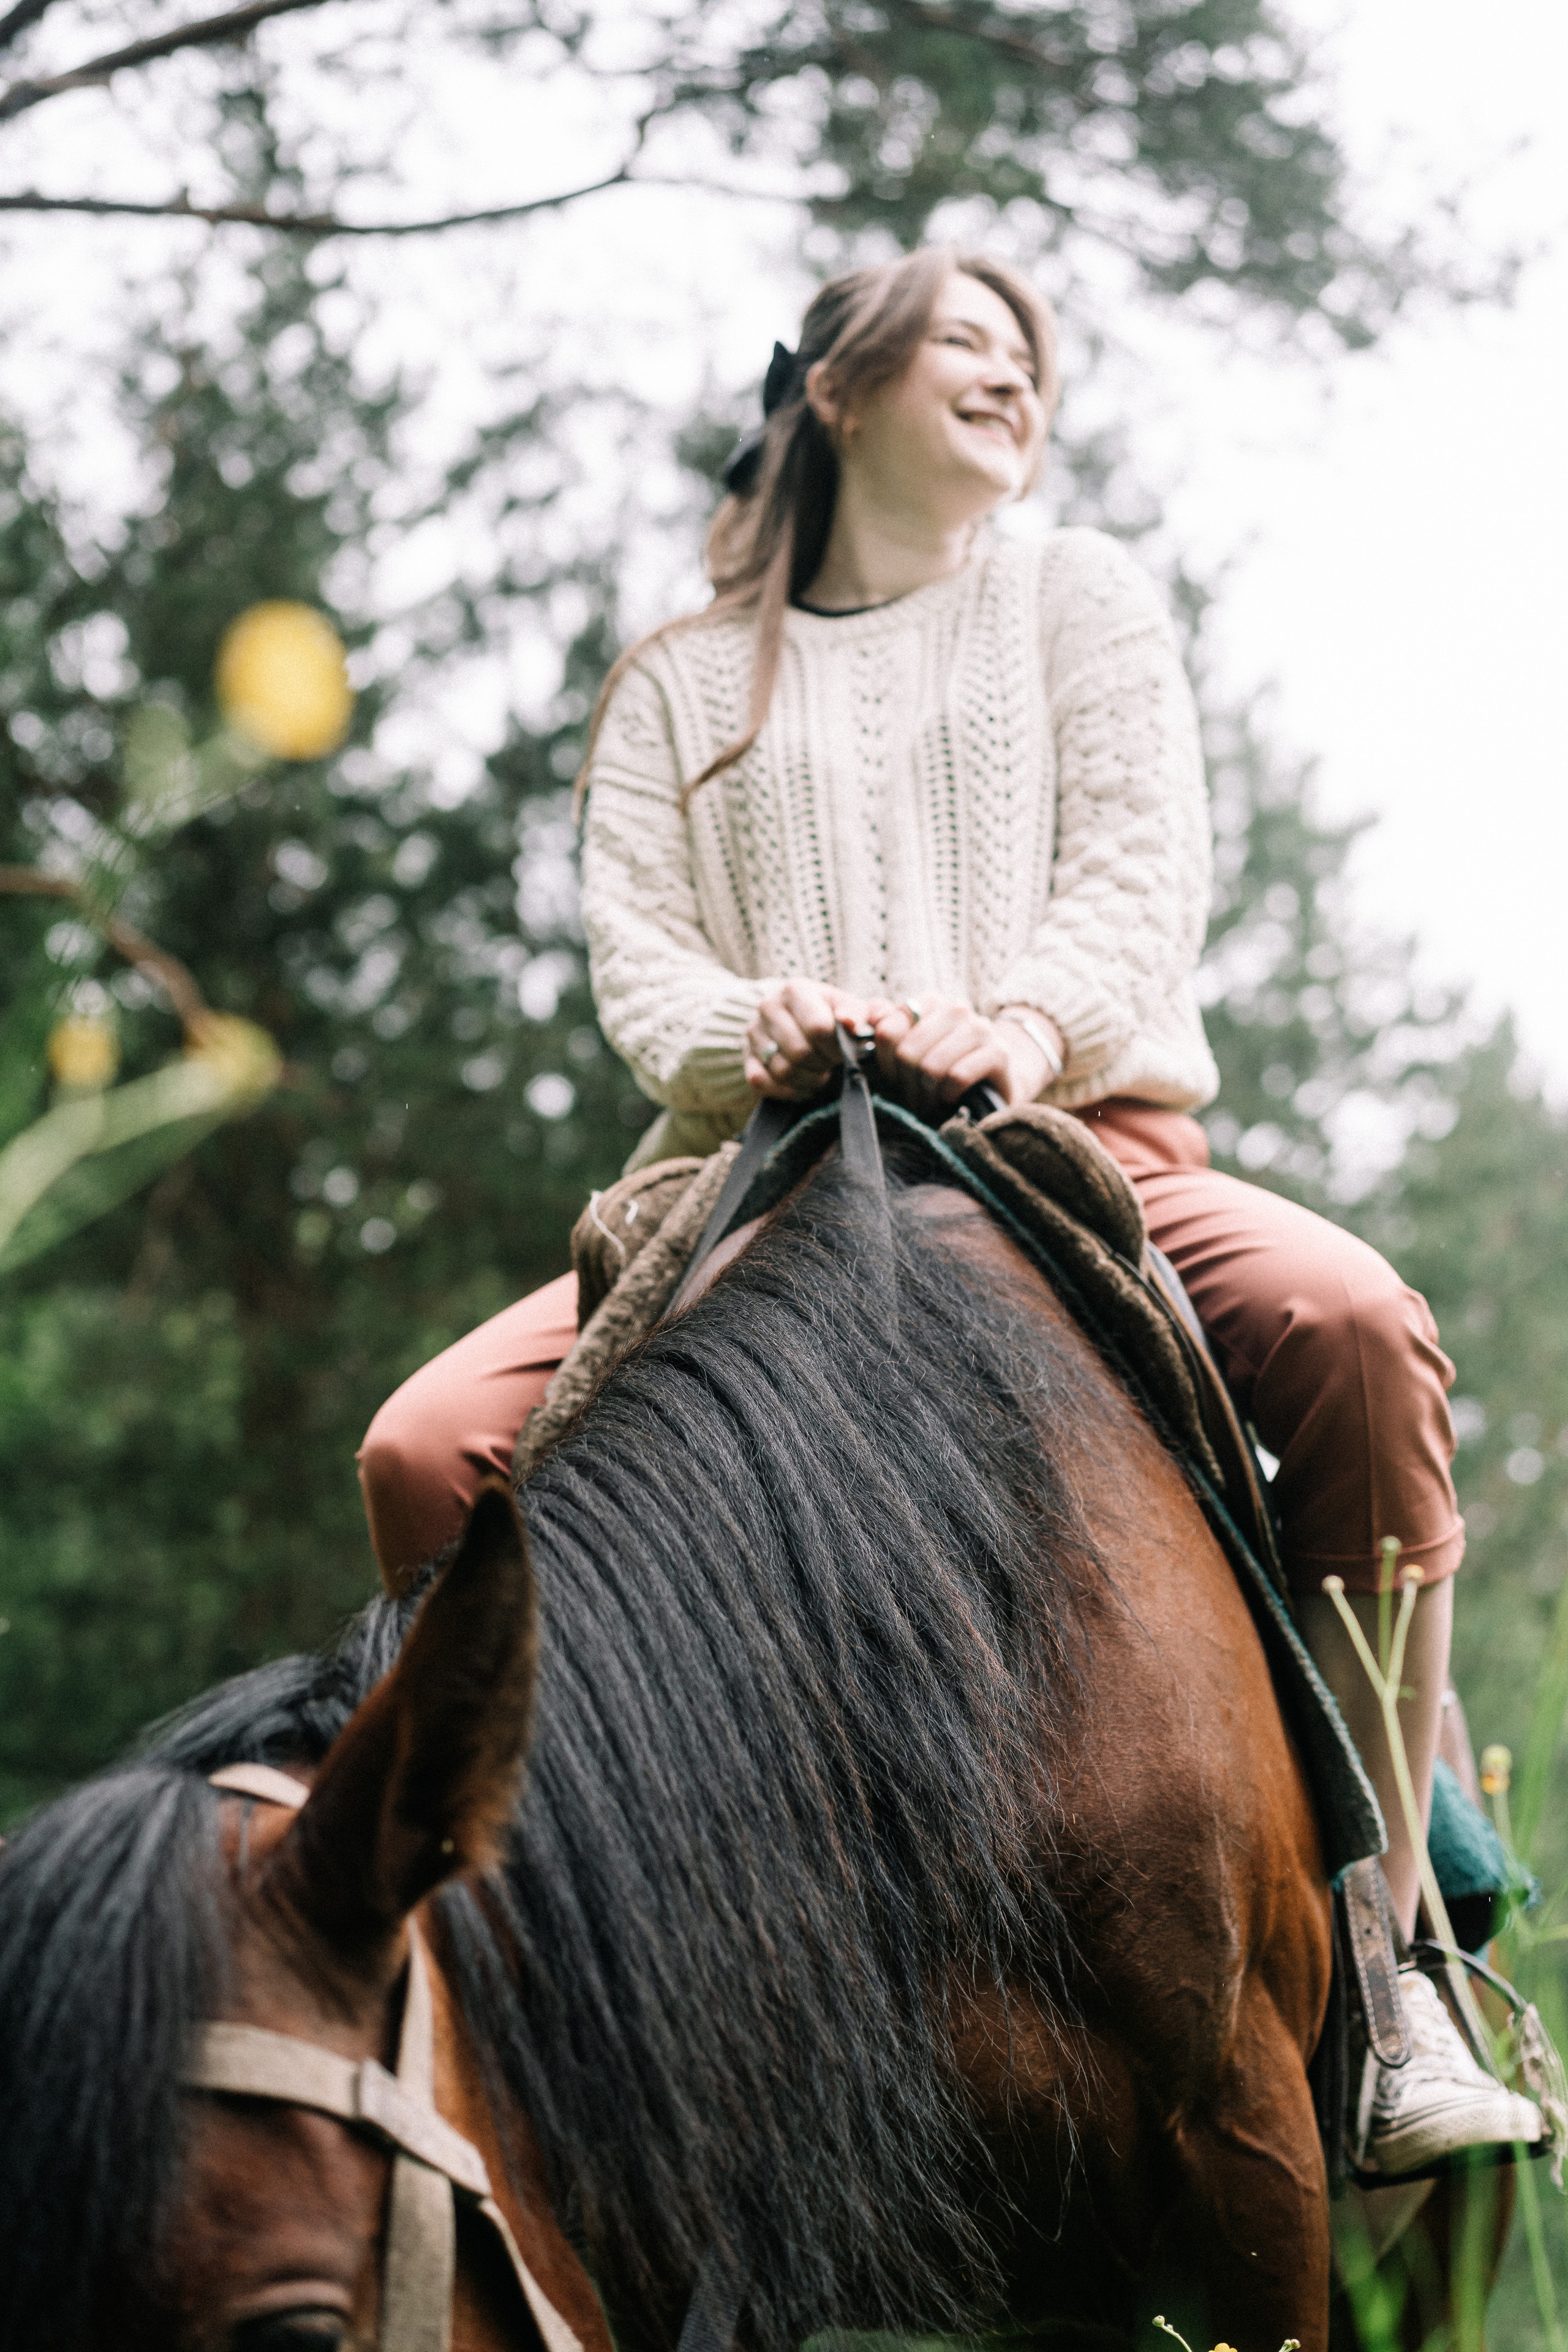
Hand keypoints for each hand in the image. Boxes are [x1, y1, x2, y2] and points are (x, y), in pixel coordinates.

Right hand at [744, 978, 867, 1100]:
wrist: (795, 1019)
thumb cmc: (827, 1014)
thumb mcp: (845, 1007)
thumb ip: (854, 1013)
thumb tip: (849, 1023)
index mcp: (795, 990)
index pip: (818, 1028)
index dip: (836, 1047)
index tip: (843, 1049)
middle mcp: (769, 1007)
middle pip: (800, 1052)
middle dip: (822, 1063)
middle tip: (829, 1061)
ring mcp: (754, 1032)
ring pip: (782, 1071)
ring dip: (807, 1079)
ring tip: (817, 1071)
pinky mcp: (746, 1056)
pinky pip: (760, 1082)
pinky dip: (785, 1090)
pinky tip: (800, 1085)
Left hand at [866, 996, 1059, 1120]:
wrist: (994, 1087)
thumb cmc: (943, 1071)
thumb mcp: (910, 1052)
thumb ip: (885, 1030)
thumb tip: (862, 1017)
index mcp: (930, 1002)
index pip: (888, 1028)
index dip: (885, 1062)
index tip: (894, 1077)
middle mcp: (956, 1009)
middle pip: (907, 1052)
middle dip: (907, 1083)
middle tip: (916, 1096)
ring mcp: (980, 1028)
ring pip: (931, 1066)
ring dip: (928, 1094)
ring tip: (933, 1100)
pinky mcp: (999, 1053)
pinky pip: (957, 1077)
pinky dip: (949, 1095)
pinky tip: (954, 1098)